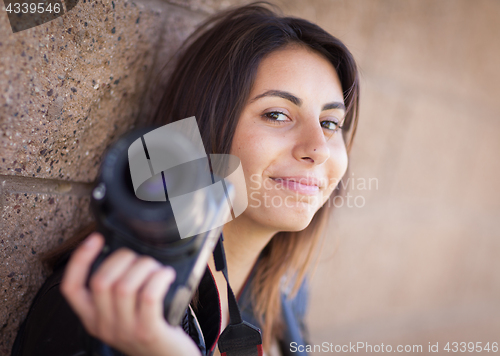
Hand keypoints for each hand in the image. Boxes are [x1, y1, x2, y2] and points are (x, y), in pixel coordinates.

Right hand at [60, 233, 200, 355]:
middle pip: (100, 281)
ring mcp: (125, 330)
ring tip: (157, 269)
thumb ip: (117, 290)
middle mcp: (104, 325)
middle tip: (141, 259)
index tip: (95, 238)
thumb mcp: (123, 313)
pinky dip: (159, 278)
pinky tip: (166, 275)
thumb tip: (123, 254)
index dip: (79, 259)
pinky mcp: (148, 332)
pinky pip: (149, 296)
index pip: (71, 288)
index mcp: (92, 318)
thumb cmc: (149, 330)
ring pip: (124, 286)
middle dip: (123, 259)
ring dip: (144, 267)